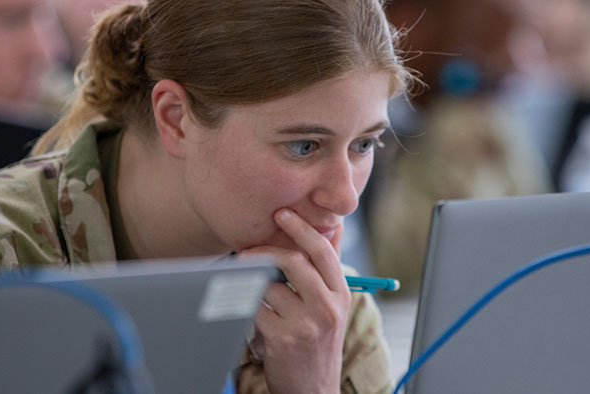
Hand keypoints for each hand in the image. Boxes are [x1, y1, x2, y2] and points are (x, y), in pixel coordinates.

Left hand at [239, 209, 350, 393]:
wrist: (312, 391)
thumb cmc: (317, 342)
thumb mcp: (333, 306)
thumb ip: (328, 269)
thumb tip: (333, 225)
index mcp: (342, 294)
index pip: (323, 251)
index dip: (301, 228)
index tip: (282, 214)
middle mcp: (329, 307)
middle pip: (294, 261)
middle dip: (266, 250)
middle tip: (248, 249)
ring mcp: (307, 323)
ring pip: (269, 284)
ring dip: (253, 283)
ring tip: (248, 288)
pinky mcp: (284, 338)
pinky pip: (255, 308)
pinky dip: (248, 306)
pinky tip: (249, 312)